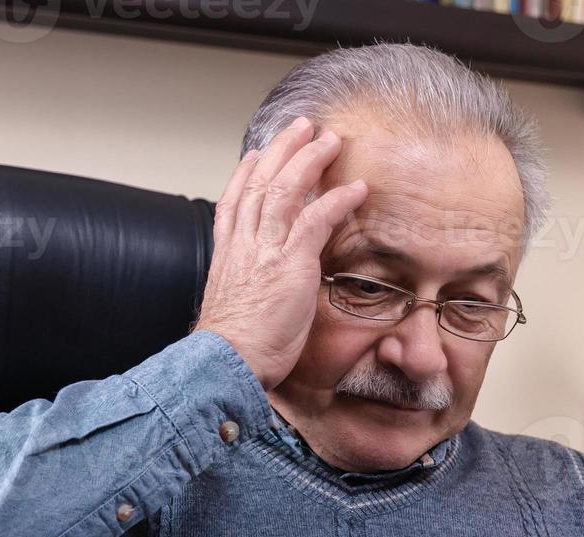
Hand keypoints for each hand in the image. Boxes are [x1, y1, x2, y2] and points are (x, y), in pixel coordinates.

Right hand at [192, 116, 368, 390]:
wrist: (228, 361)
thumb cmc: (235, 349)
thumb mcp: (234, 310)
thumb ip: (248, 289)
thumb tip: (261, 290)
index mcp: (227, 256)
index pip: (233, 203)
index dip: (244, 176)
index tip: (255, 157)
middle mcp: (244, 245)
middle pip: (260, 183)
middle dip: (282, 151)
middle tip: (301, 129)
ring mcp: (266, 250)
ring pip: (286, 189)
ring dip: (310, 160)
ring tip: (330, 141)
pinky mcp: (291, 262)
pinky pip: (316, 219)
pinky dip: (337, 200)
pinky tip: (356, 188)